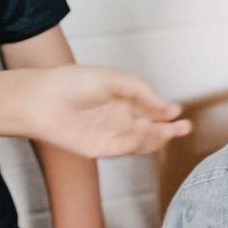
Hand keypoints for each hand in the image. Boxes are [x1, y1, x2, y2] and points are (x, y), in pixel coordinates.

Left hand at [22, 65, 190, 157]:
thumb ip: (140, 90)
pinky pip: (128, 148)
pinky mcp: (103, 149)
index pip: (150, 109)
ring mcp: (112, 135)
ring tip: (174, 131)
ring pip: (142, 140)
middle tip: (185, 127)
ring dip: (159, 137)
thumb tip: (165, 105)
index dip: (165, 111)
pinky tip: (152, 135)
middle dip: (169, 129)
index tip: (177, 110)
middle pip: (150, 128)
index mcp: (122, 100)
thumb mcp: (113, 78)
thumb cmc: (70, 83)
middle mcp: (119, 119)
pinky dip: (142, 143)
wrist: (42, 101)